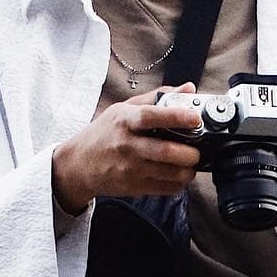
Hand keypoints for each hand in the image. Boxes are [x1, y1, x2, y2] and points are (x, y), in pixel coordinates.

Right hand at [53, 83, 202, 211]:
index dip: (176, 116)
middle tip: (198, 150)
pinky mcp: (132, 187)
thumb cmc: (104, 133)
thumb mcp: (123, 109)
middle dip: (189, 153)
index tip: (195, 118)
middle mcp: (126, 145)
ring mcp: (129, 169)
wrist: (78, 164)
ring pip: (168, 173)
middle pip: (165, 150)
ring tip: (191, 165)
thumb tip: (189, 88)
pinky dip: (178, 184)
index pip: (152, 117)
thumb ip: (157, 98)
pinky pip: (164, 188)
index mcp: (125, 121)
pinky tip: (179, 176)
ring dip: (187, 171)